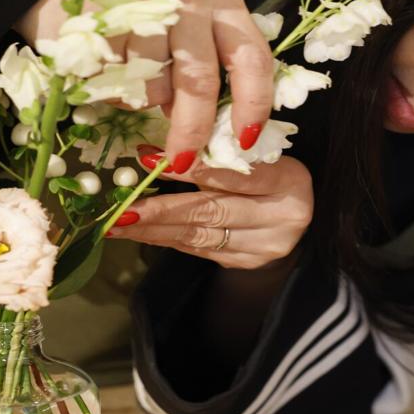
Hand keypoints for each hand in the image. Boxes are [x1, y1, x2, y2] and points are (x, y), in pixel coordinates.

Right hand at [17, 0, 275, 174]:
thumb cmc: (149, 27)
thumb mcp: (195, 40)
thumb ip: (216, 75)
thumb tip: (227, 136)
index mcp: (223, 1)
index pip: (253, 59)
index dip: (253, 105)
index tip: (244, 141)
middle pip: (201, 79)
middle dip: (192, 128)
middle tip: (182, 158)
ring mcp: (147, 4)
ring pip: (155, 83)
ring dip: (146, 100)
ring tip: (136, 82)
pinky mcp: (106, 20)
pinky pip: (118, 79)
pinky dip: (117, 89)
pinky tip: (111, 70)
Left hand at [106, 146, 311, 270]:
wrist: (295, 210)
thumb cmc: (271, 172)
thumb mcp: (255, 152)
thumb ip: (217, 153)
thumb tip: (155, 154)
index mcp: (288, 180)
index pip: (233, 175)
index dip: (190, 169)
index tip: (149, 160)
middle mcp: (282, 218)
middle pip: (213, 211)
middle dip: (162, 211)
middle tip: (122, 210)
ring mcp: (264, 245)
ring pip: (201, 236)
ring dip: (155, 230)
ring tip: (119, 225)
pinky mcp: (247, 261)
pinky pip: (200, 249)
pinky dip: (168, 239)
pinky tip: (142, 232)